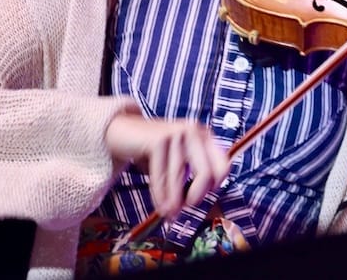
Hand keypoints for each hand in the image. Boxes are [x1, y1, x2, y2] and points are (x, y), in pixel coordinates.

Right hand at [105, 112, 230, 216]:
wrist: (123, 131)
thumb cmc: (155, 151)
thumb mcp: (179, 160)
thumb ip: (190, 175)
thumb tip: (192, 204)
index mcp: (206, 137)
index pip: (223, 166)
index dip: (214, 186)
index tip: (200, 197)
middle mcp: (195, 132)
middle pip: (207, 173)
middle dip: (196, 196)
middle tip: (185, 208)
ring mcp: (178, 133)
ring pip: (180, 177)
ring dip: (173, 200)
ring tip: (169, 214)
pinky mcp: (159, 139)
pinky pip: (161, 175)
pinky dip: (159, 194)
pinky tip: (160, 205)